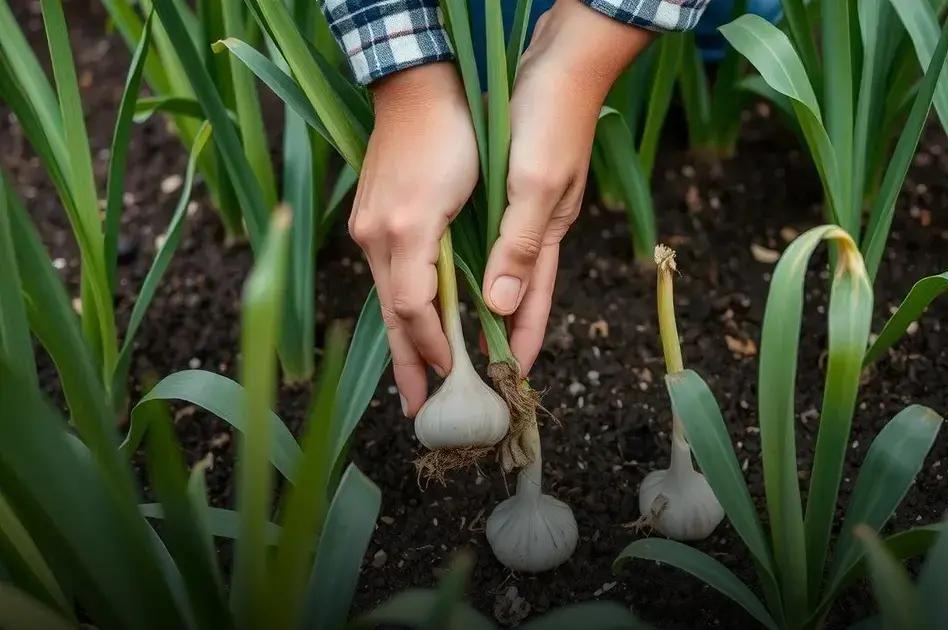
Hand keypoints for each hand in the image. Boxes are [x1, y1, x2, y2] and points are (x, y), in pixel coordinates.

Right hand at [349, 62, 477, 416]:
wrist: (416, 83)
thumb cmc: (449, 133)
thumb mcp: (462, 195)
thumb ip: (474, 253)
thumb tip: (488, 308)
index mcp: (401, 236)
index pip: (416, 312)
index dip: (435, 348)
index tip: (454, 376)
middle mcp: (377, 238)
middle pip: (394, 317)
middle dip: (407, 364)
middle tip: (417, 407)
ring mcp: (371, 228)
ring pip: (390, 299)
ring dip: (403, 340)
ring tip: (415, 376)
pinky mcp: (374, 218)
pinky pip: (390, 275)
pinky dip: (402, 306)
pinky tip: (411, 321)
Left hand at [483, 0, 652, 374]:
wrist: (563, 57)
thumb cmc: (551, 117)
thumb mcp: (535, 185)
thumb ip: (519, 246)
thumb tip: (500, 307)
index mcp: (545, 235)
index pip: (533, 307)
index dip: (521, 347)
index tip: (507, 388)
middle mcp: (535, 228)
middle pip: (514, 297)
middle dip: (496, 338)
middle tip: (469, 376)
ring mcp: (524, 207)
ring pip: (499, 270)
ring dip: (480, 304)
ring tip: (455, 338)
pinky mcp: (511, 185)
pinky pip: (489, 237)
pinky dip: (473, 261)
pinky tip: (455, 269)